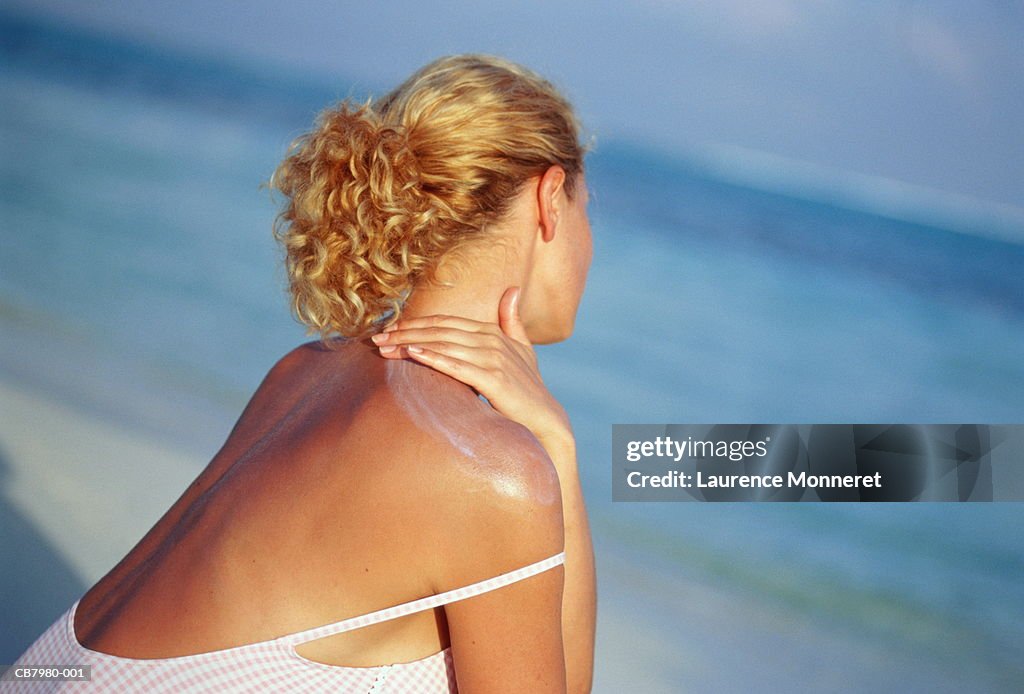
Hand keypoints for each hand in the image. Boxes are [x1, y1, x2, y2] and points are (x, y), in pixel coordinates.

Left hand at [371, 287, 572, 448]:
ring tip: (385, 347)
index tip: (389, 329)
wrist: (545, 419)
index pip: (445, 322)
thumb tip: (511, 289)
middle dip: (405, 333)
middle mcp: (492, 340)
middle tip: (377, 338)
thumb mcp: (522, 350)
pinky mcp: (493, 379)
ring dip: (411, 344)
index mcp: (492, 332)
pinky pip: (457, 366)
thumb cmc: (529, 387)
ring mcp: (493, 359)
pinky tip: (413, 355)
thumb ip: (511, 322)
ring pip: (443, 345)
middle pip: (440, 330)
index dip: (416, 323)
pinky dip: (434, 358)